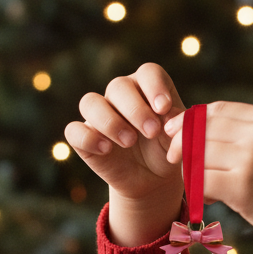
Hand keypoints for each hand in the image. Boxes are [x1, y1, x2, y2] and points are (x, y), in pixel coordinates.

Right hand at [65, 63, 186, 245]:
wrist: (153, 180)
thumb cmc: (167, 151)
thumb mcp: (179, 139)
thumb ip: (178, 125)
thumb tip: (169, 117)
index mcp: (147, 87)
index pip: (148, 73)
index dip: (154, 87)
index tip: (164, 108)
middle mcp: (120, 95)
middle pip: (118, 86)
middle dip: (136, 109)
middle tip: (152, 132)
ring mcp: (99, 114)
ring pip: (90, 102)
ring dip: (110, 121)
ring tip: (129, 142)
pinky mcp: (83, 137)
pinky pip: (74, 131)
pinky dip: (88, 137)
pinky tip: (106, 149)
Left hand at [165, 102, 252, 253]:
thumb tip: (208, 134)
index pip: (216, 110)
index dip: (191, 121)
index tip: (178, 136)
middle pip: (201, 128)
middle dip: (181, 144)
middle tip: (177, 162)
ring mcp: (252, 158)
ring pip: (198, 154)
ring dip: (189, 170)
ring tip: (199, 188)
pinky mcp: (244, 186)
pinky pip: (201, 180)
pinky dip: (196, 190)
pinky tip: (207, 201)